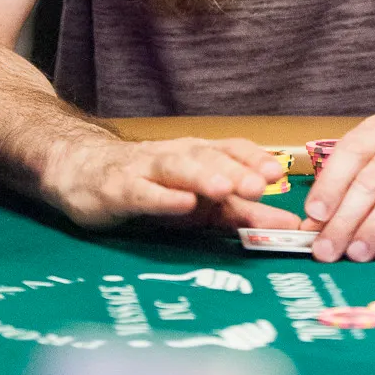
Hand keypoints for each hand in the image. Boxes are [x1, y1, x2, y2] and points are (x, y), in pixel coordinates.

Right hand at [40, 135, 302, 232]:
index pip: (231, 150)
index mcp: (199, 155)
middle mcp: (176, 156)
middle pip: (210, 157)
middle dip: (237, 170)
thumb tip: (290, 224)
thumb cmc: (151, 186)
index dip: (255, 159)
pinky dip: (162, 198)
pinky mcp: (118, 190)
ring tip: (226, 188)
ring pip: (178, 169)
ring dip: (204, 176)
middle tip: (263, 183)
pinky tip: (181, 203)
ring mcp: (146, 171)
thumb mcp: (198, 201)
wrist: (83, 169)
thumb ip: (243, 211)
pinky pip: (142, 193)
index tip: (282, 173)